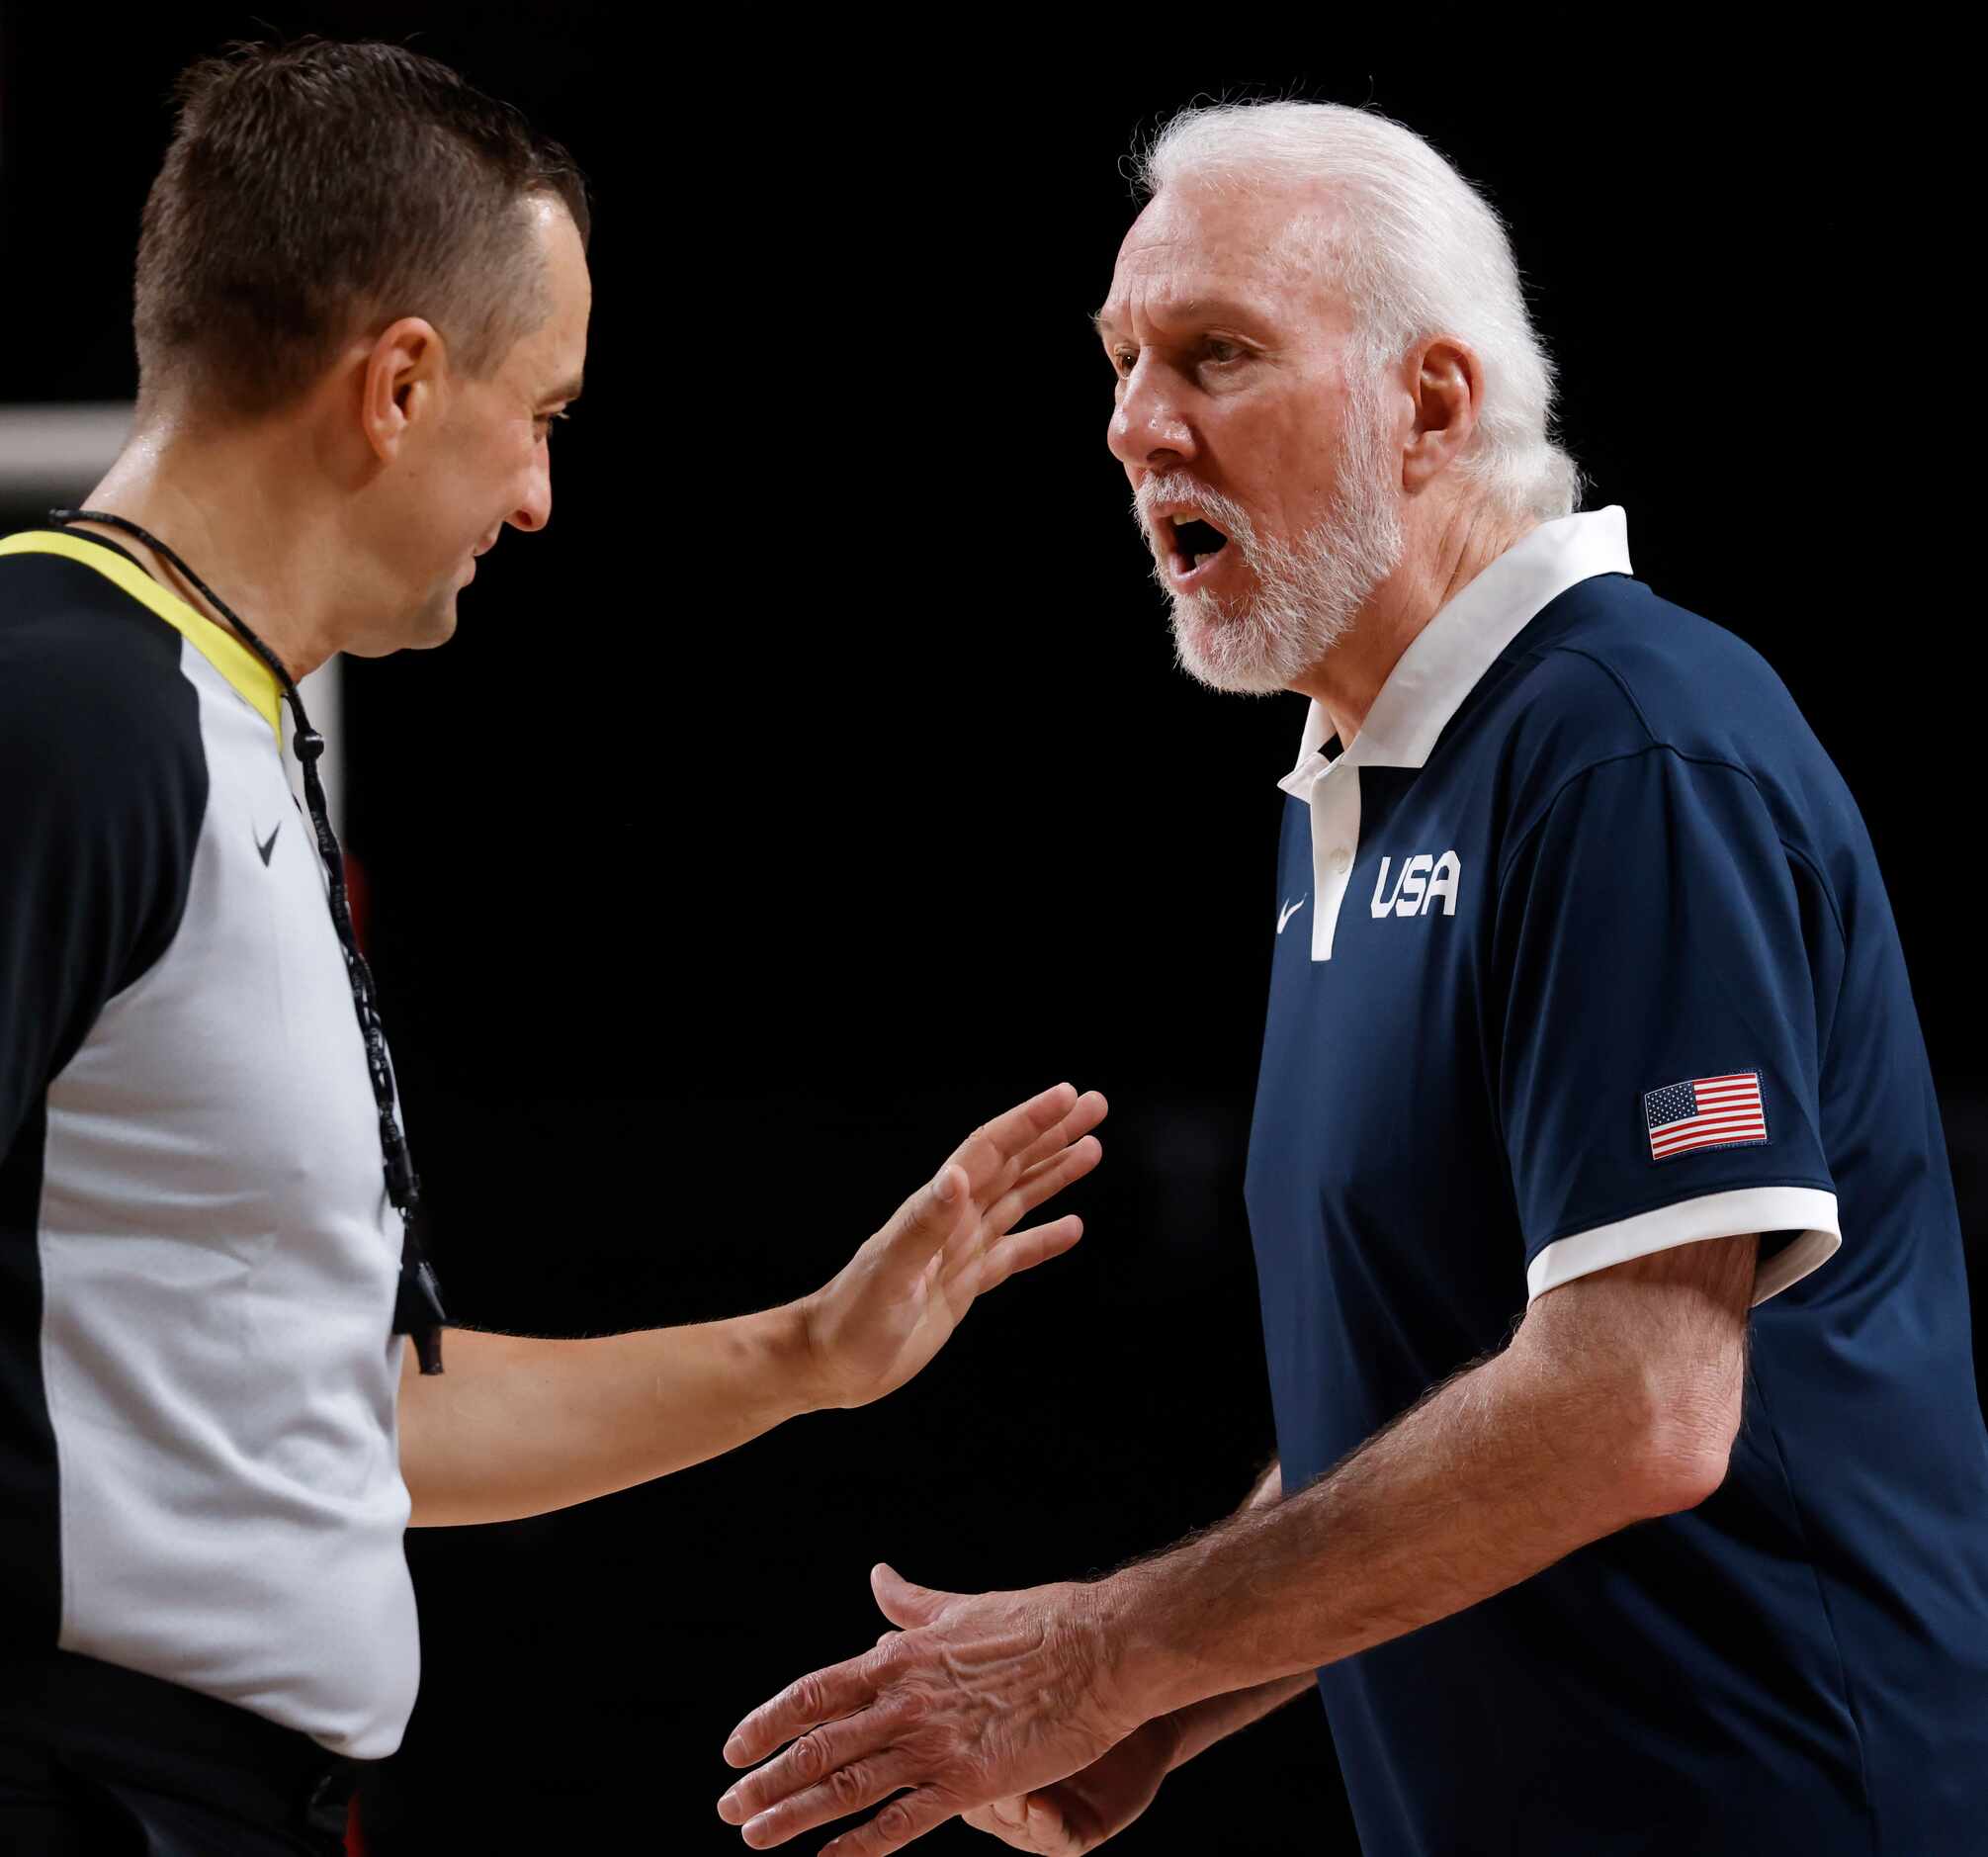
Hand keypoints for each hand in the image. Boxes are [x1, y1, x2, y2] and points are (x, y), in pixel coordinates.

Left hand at [718, 1566, 1140, 1854]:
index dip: (767, 1722)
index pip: (814, 1693)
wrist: (1100, 1648)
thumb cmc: (1036, 1621)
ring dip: (794, 1814)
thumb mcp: (960, 1607)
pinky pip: (903, 1820)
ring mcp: (935, 1743)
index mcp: (900, 1657)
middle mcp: (906, 1699)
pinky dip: (862, 1845)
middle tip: (728, 1808)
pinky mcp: (970, 1782)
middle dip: (766, 1779)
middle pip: (817, 1745)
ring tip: (754, 1837)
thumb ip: (911, 1603)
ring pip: (847, 1786)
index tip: (733, 1749)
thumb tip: (878, 1576)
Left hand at [800, 1082, 1104, 1409]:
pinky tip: (1072, 1228)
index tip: (1069, 1095)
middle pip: (1012, 1165)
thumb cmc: (850, 1320)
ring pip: (1018, 1201)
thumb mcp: (888, 1274)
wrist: (828, 1363)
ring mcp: (959, 1251)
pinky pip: (1013, 1253)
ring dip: (1054, 1174)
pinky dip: (1044, 1239)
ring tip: (1093, 1149)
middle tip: (1096, 1106)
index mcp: (937, 1209)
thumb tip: (958, 1176)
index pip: (991, 1151)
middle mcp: (952, 1221)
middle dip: (1053, 1134)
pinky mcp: (963, 1285)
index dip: (1029, 1121)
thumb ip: (923, 1226)